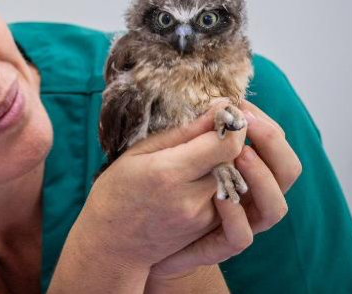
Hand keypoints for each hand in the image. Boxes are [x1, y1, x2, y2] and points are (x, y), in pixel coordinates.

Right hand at [82, 100, 247, 270]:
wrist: (112, 243)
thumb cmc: (117, 190)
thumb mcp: (139, 152)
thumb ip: (182, 132)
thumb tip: (220, 108)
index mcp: (169, 172)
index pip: (226, 144)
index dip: (233, 124)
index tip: (224, 112)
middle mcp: (191, 198)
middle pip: (236, 160)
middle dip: (233, 140)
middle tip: (219, 126)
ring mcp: (203, 218)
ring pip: (239, 179)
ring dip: (232, 161)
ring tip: (210, 151)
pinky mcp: (210, 230)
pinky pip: (232, 197)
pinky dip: (226, 180)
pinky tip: (207, 173)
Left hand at [150, 100, 301, 275]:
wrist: (133, 235)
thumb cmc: (152, 187)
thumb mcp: (169, 153)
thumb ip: (195, 134)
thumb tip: (219, 101)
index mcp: (242, 168)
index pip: (272, 141)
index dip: (262, 121)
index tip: (240, 104)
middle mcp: (248, 195)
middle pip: (286, 171)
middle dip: (273, 144)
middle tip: (247, 122)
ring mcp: (237, 222)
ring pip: (274, 208)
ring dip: (263, 179)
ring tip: (242, 154)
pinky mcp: (217, 246)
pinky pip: (241, 237)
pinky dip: (236, 217)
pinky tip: (221, 197)